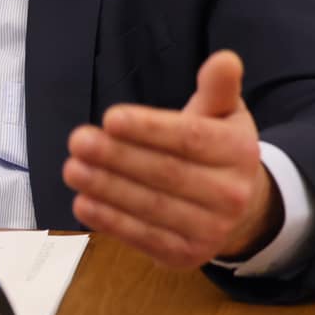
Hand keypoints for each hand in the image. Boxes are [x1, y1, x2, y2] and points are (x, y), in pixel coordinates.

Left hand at [63, 50, 277, 268]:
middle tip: (78, 141)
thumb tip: (224, 59)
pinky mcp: (187, 256)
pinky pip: (144, 238)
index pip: (190, 140)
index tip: (110, 117)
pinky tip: (83, 203)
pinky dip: (111, 222)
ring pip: (152, 207)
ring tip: (72, 168)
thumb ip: (218, 88)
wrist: (242, 208)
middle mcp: (231, 195)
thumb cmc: (218, 150)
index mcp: (239, 152)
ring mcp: (211, 230)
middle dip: (118, 157)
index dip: (149, 129)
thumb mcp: (224, 114)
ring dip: (107, 189)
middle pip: (167, 174)